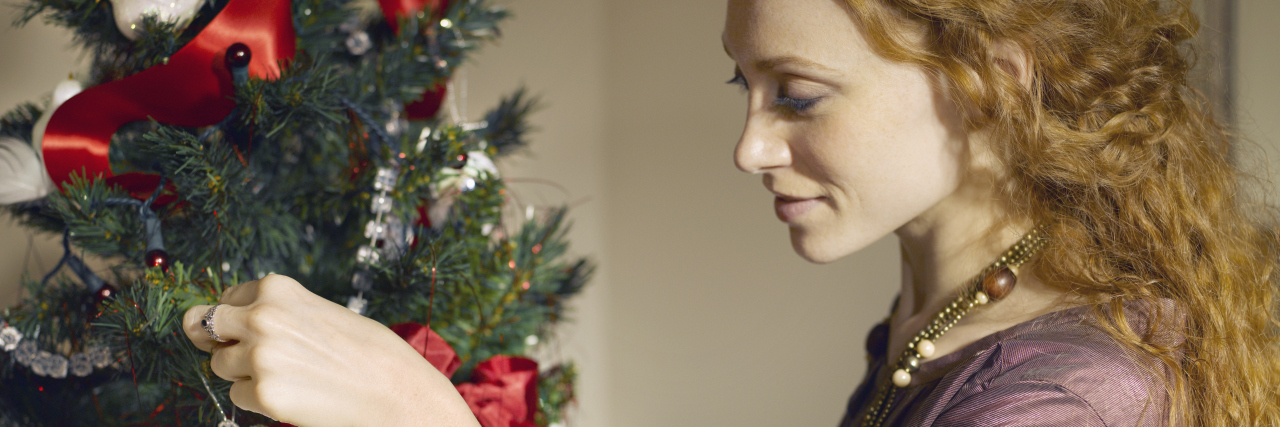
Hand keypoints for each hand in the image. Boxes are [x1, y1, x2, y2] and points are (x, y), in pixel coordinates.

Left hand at [182, 274, 479, 426]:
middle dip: (215, 339)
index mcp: (278, 290)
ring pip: (219, 366)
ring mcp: (259, 357)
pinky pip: (237, 397)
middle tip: (229, 351)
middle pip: (205, 326)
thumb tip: (238, 325)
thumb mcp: (324, 313)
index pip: (227, 297)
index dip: (233, 315)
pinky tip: (293, 395)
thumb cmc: (370, 354)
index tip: (239, 327)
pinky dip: (257, 400)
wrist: (399, 393)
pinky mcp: (263, 394)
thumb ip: (282, 312)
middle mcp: (262, 318)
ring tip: (286, 377)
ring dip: (241, 374)